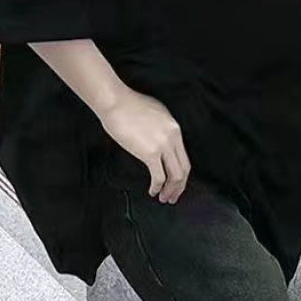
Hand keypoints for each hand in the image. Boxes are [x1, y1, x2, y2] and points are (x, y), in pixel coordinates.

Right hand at [97, 86, 191, 203]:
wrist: (115, 102)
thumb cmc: (128, 106)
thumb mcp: (155, 114)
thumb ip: (163, 129)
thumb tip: (161, 144)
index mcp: (175, 128)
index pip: (184, 157)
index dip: (182, 174)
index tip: (177, 183)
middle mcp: (173, 137)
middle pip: (183, 169)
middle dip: (179, 186)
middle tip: (173, 196)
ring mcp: (163, 145)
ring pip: (175, 175)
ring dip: (170, 189)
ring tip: (164, 197)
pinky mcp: (150, 152)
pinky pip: (159, 176)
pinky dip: (157, 187)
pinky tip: (152, 191)